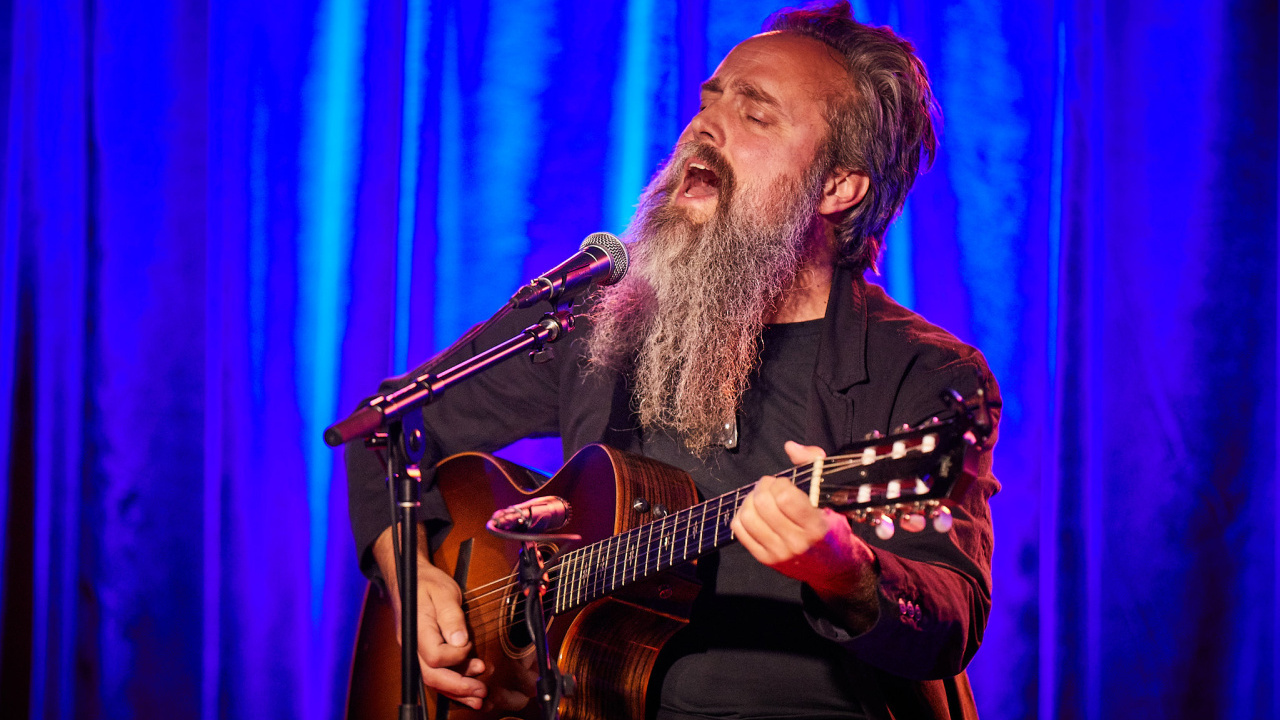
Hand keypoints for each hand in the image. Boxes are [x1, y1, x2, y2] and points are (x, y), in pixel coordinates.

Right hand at [373, 527, 488, 710]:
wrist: (410, 579)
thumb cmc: (427, 583)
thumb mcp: (444, 592)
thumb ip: (451, 616)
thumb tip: (460, 640)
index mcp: (417, 629)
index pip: (434, 655)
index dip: (456, 656)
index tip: (470, 644)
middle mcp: (413, 645)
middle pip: (431, 675)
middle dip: (458, 686)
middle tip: (482, 690)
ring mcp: (416, 651)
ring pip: (432, 680)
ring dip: (456, 691)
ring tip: (479, 697)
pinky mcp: (423, 652)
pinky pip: (435, 674)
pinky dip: (451, 686)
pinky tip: (467, 691)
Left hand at [732, 441, 878, 606]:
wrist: (835, 568)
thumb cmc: (833, 528)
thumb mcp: (832, 498)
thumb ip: (814, 466)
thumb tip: (790, 446)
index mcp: (816, 526)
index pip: (785, 497)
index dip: (781, 484)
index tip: (786, 484)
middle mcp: (797, 542)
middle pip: (763, 504)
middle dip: (764, 487)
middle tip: (770, 486)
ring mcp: (779, 553)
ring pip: (747, 516)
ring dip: (750, 499)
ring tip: (761, 497)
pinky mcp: (765, 559)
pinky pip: (739, 530)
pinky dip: (742, 515)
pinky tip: (755, 512)